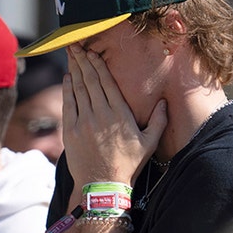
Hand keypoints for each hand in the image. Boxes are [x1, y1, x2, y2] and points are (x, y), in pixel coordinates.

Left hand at [62, 44, 167, 184]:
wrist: (104, 186)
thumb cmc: (128, 165)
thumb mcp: (149, 144)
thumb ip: (159, 121)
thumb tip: (164, 102)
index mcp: (119, 114)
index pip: (106, 82)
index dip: (98, 65)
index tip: (92, 53)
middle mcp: (100, 114)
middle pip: (90, 81)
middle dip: (83, 61)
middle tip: (76, 46)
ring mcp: (84, 122)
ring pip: (78, 90)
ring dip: (74, 71)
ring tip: (71, 56)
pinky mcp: (71, 132)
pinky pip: (69, 105)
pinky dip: (67, 90)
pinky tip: (68, 79)